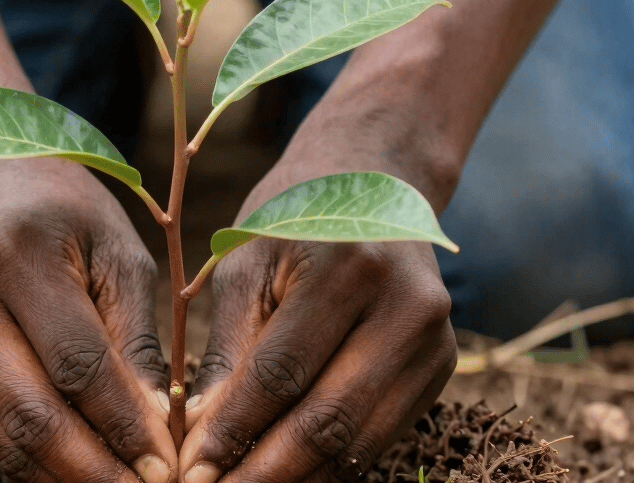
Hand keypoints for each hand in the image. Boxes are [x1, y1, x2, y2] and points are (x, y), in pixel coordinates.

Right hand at [0, 157, 176, 482]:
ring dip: (61, 479)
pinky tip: (77, 474)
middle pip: (29, 413)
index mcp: (18, 256)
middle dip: (92, 470)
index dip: (124, 425)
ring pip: (0, 436)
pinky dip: (32, 464)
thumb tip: (156, 427)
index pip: (77, 364)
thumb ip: (136, 340)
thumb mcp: (119, 256)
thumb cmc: (69, 216)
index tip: (166, 466)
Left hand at [178, 107, 457, 481]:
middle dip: (264, 474)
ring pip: (359, 442)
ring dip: (298, 481)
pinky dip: (331, 466)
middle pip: (328, 421)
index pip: (280, 376)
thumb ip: (226, 354)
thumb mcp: (245, 266)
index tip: (190, 473)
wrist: (373, 179)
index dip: (231, 433)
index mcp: (348, 267)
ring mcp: (436, 341)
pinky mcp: (443, 366)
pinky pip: (380, 434)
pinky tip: (287, 477)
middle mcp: (406, 307)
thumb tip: (199, 439)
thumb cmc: (291, 217)